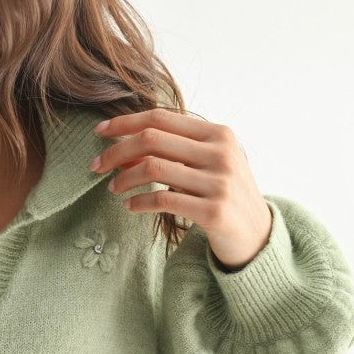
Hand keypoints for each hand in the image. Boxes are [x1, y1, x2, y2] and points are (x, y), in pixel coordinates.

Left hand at [89, 109, 273, 270]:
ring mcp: (219, 182)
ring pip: (153, 169)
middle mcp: (220, 153)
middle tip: (96, 165)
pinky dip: (139, 202)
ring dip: (124, 178)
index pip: (161, 118)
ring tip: (113, 187)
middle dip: (116, 151)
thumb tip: (123, 148)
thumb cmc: (225, 195)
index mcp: (218, 133)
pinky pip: (163, 201)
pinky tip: (130, 206)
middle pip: (152, 140)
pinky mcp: (213, 211)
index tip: (100, 131)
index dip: (125, 122)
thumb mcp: (208, 164)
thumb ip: (175, 151)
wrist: (257, 235)